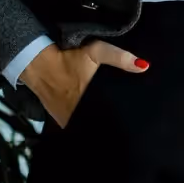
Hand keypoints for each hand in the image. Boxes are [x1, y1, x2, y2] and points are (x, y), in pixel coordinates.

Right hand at [20, 40, 147, 127]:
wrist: (39, 64)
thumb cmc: (70, 57)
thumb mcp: (97, 51)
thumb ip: (120, 58)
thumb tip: (144, 67)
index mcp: (92, 97)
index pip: (113, 117)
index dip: (123, 122)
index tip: (135, 124)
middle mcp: (81, 112)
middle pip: (102, 124)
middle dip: (114, 127)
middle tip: (128, 127)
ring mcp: (69, 118)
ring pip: (87, 129)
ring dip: (98, 128)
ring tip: (114, 130)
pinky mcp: (61, 120)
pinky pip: (75, 128)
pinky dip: (83, 126)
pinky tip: (93, 127)